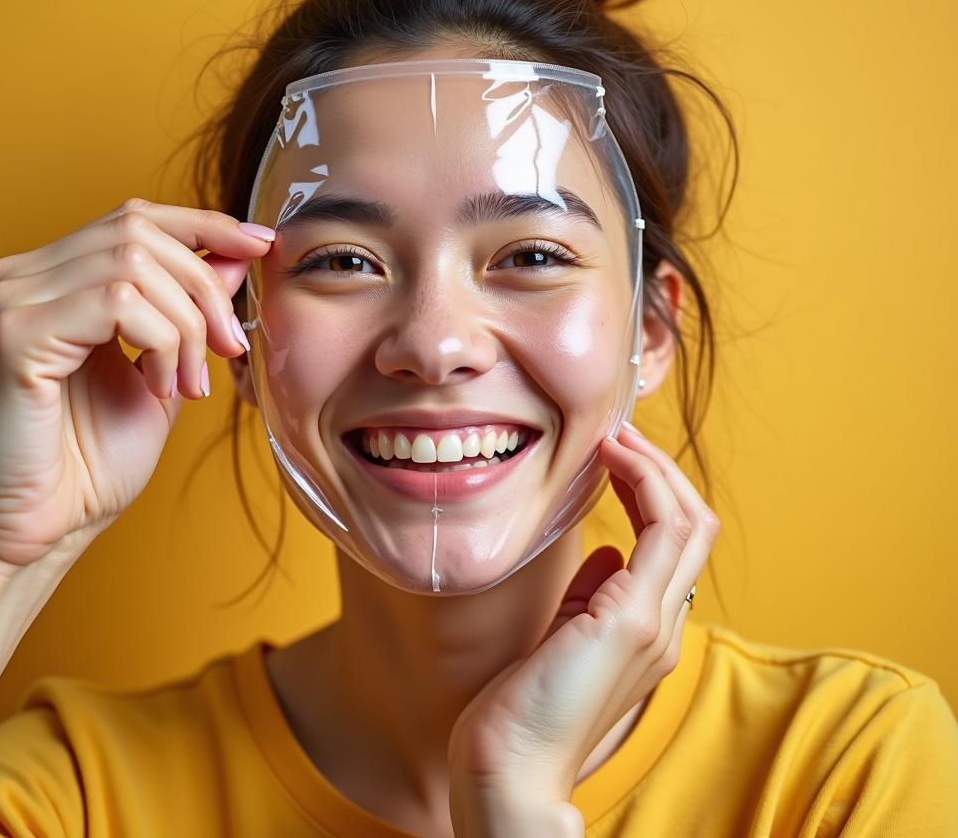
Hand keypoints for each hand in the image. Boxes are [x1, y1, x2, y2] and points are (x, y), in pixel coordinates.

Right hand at [0, 198, 273, 576]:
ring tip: (189, 384)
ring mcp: (12, 299)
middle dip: (206, 287)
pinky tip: (160, 387)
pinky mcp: (15, 332)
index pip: (135, 218)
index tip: (262, 244)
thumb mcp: (161, 371)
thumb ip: (189, 311)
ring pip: (135, 263)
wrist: (30, 532)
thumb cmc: (85, 465)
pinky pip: (117, 302)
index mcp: (51, 280)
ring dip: (186, 324)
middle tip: (231, 348)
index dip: (205, 224)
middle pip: (140, 231)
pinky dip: (160, 341)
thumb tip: (236, 254)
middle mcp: (22, 276)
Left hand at [447, 421, 719, 835]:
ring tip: (617, 436)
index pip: (674, 543)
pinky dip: (646, 482)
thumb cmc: (524, 705)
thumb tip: (607, 551)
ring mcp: (656, 622)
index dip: (651, 490)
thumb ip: (592, 595)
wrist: (508, 769)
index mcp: (648, 628)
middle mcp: (665, 624)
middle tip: (618, 432)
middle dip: (659, 469)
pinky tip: (611, 458)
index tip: (612, 455)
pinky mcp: (634, 619)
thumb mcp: (563, 636)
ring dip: (655, 467)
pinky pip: (664, 530)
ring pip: (689, 520)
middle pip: (693, 524)